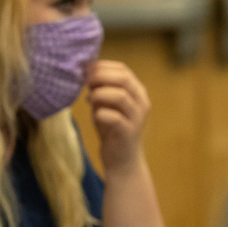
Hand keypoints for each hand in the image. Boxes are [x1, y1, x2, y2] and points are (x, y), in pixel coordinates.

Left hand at [86, 60, 149, 175]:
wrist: (121, 160)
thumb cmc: (112, 130)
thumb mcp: (105, 105)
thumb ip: (99, 90)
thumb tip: (87, 74)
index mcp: (137, 92)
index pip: (123, 69)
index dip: (103, 66)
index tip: (87, 70)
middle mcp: (141, 102)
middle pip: (123, 78)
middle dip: (101, 76)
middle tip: (86, 82)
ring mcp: (137, 117)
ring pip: (121, 96)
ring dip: (100, 93)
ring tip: (89, 99)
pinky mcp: (129, 132)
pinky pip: (115, 117)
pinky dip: (101, 113)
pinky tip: (95, 115)